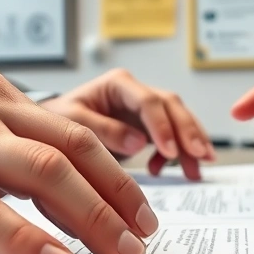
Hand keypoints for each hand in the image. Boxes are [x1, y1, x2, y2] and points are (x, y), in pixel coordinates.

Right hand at [0, 68, 159, 253]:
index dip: (118, 176)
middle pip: (69, 151)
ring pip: (41, 174)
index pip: (74, 133)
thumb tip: (86, 194)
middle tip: (141, 239)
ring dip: (91, 220)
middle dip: (116, 200)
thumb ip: (16, 154)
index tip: (143, 213)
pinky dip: (30, 241)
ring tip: (116, 253)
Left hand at [41, 69, 214, 179]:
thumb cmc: (59, 119)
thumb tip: (138, 142)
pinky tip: (171, 169)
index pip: (149, 101)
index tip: (171, 151)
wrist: (51, 125)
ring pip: (177, 119)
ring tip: (201, 165)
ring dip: (192, 142)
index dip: (163, 126)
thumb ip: (103, 130)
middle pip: (171, 107)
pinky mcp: (146, 125)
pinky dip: (177, 153)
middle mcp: (135, 92)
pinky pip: (170, 135)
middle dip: (188, 131)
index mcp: (118, 84)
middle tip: (201, 155)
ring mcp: (143, 108)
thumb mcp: (72, 122)